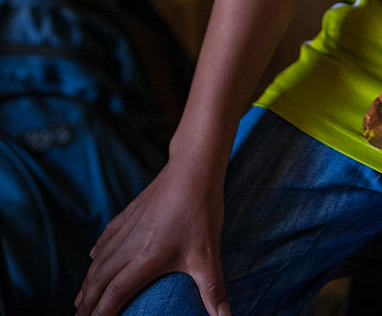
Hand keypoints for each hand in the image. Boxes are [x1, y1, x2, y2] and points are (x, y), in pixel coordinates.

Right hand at [73, 158, 229, 315]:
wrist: (194, 167)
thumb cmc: (202, 211)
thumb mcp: (209, 254)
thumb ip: (213, 290)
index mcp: (147, 257)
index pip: (115, 293)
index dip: (100, 314)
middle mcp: (131, 244)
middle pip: (100, 279)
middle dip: (87, 303)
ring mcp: (129, 226)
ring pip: (100, 258)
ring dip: (88, 281)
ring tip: (80, 300)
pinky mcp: (131, 212)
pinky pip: (107, 236)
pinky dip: (97, 251)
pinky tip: (93, 258)